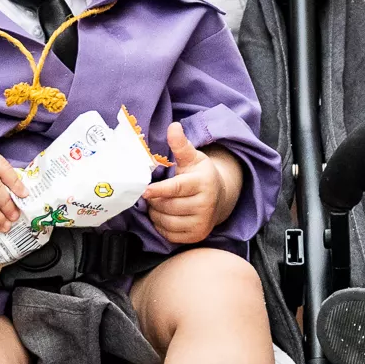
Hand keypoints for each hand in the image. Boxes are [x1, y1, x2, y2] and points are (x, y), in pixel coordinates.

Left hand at [140, 124, 242, 243]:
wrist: (219, 197)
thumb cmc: (199, 175)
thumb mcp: (192, 157)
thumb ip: (180, 144)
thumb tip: (173, 126)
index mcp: (203, 183)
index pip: (177, 188)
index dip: (159, 190)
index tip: (145, 190)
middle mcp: (206, 204)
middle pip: (168, 206)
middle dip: (154, 201)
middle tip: (152, 193)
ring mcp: (202, 223)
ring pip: (167, 222)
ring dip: (156, 213)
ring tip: (158, 203)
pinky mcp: (197, 236)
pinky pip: (169, 235)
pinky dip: (161, 226)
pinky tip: (164, 215)